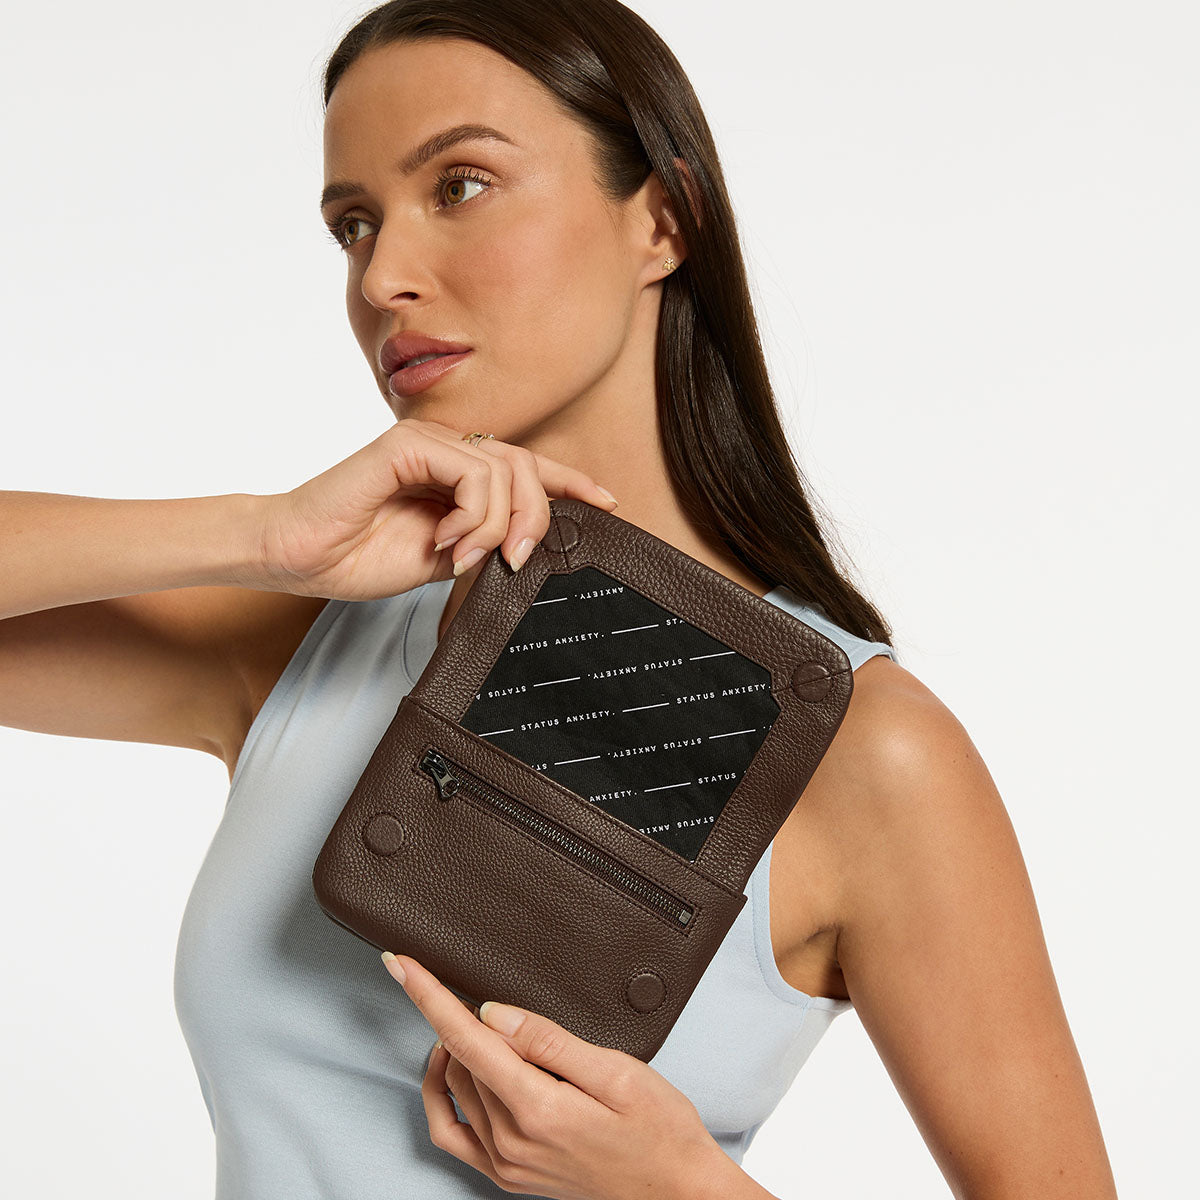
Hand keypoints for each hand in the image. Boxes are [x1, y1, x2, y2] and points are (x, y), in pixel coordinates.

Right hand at [253, 418, 617, 600]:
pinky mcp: (406, 444)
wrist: (299, 558)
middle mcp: (446, 448)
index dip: (571, 481)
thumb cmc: (358, 556)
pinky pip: (472, 471)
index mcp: (456, 472)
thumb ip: (486, 541)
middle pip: (527, 465)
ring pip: (506, 470)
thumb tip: (529, 544)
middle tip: (517, 559)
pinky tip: (448, 541)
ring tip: (465, 556)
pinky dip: (473, 513)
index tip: (609, 503)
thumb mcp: (445, 557)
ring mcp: (426, 441)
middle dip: (538, 515)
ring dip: (498, 524)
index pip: (527, 466)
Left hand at [381, 951, 729, 1199]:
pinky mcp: (508, 1175)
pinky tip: (456, 1071)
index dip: (429, 996)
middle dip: (456, 1016)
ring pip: (456, 1088)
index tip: (403, 965)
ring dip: (456, 1048)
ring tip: (486, 1024)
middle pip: (459, 1059)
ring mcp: (507, 1163)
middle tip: (480, 990)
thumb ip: (549, 1041)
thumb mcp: (617, 1072)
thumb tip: (494, 1014)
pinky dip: (444, 1095)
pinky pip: (453, 1133)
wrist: (678, 1192)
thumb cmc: (661, 1131)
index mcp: (537, 1109)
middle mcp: (512, 1141)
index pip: (466, 1038)